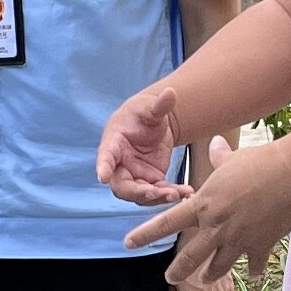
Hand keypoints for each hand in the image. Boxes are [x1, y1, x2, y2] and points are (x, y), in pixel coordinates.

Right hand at [99, 80, 187, 203]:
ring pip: (141, 195)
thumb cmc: (143, 114)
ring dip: (158, 197)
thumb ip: (159, 105)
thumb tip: (171, 93)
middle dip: (137, 191)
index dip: (103, 167)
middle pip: (121, 185)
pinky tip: (187, 193)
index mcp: (113, 143)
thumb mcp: (150, 108)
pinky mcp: (150, 181)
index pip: (105, 156)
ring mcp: (134, 176)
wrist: (151, 125)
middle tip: (154, 192)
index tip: (102, 177)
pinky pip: (158, 193)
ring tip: (178, 193)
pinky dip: (172, 194)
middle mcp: (120, 164)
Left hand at [121, 138, 290, 275]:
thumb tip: (215, 143)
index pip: (167, 222)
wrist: (290, 175)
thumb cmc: (260, 162)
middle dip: (178, 271)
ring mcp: (238, 240)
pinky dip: (252, 269)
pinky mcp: (260, 246)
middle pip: (189, 257)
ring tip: (206, 279)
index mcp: (204, 204)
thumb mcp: (233, 159)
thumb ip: (220, 157)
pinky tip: (252, 272)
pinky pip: (252, 265)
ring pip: (218, 267)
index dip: (145, 235)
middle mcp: (216, 226)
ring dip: (210, 275)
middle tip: (170, 277)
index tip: (128, 243)